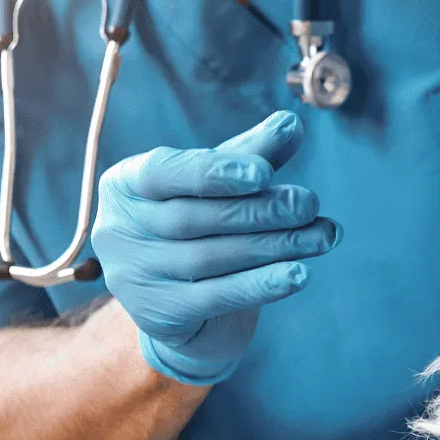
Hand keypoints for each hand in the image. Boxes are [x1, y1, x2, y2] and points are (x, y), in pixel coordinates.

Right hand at [92, 111, 340, 385]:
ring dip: (274, 246)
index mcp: (124, 184)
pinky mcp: (159, 315)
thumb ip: (251, 154)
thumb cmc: (202, 229)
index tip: (265, 171)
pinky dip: (261, 285)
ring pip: (211, 258)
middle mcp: (117, 230)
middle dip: (259, 209)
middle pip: (195, 217)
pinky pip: (217, 297)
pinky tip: (299, 274)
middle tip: (308, 203)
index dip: (214, 172)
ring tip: (322, 236)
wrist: (186, 308)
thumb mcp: (221, 186)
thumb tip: (291, 124)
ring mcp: (132, 278)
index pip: (164, 172)